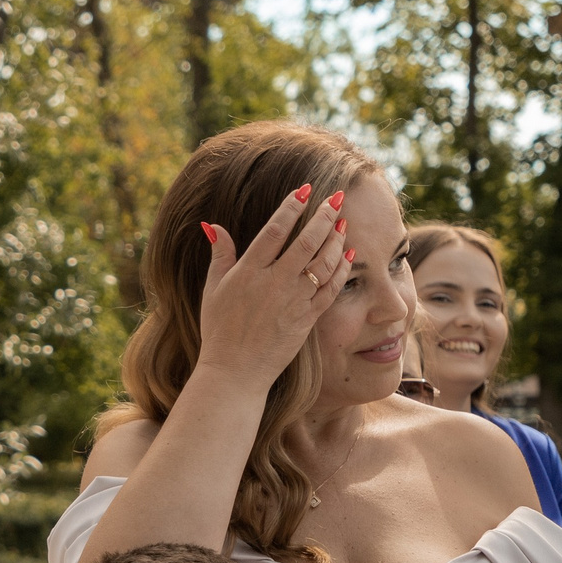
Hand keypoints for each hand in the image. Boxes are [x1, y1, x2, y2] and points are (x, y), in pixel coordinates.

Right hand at [193, 186, 349, 393]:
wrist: (235, 372)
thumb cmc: (219, 331)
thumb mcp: (212, 289)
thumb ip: (219, 255)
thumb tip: (213, 225)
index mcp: (249, 272)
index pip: (274, 230)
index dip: (291, 207)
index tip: (305, 189)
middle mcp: (274, 283)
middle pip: (306, 241)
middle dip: (324, 216)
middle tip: (337, 197)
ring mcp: (293, 301)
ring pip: (322, 263)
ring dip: (336, 240)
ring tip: (343, 223)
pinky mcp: (306, 319)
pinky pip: (330, 289)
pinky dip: (342, 270)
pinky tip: (348, 255)